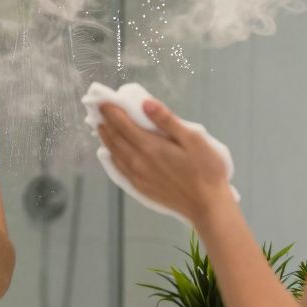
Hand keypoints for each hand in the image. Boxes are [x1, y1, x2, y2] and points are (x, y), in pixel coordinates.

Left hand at [96, 100, 231, 223]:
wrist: (207, 205)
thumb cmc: (206, 169)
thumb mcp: (194, 138)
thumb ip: (167, 120)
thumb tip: (146, 103)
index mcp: (150, 146)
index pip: (123, 124)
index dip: (112, 111)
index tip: (103, 101)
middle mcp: (139, 161)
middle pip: (115, 138)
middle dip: (105, 122)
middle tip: (98, 110)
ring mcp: (138, 176)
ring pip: (115, 154)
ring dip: (106, 139)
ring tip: (102, 127)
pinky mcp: (141, 188)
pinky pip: (119, 169)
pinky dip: (112, 157)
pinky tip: (110, 153)